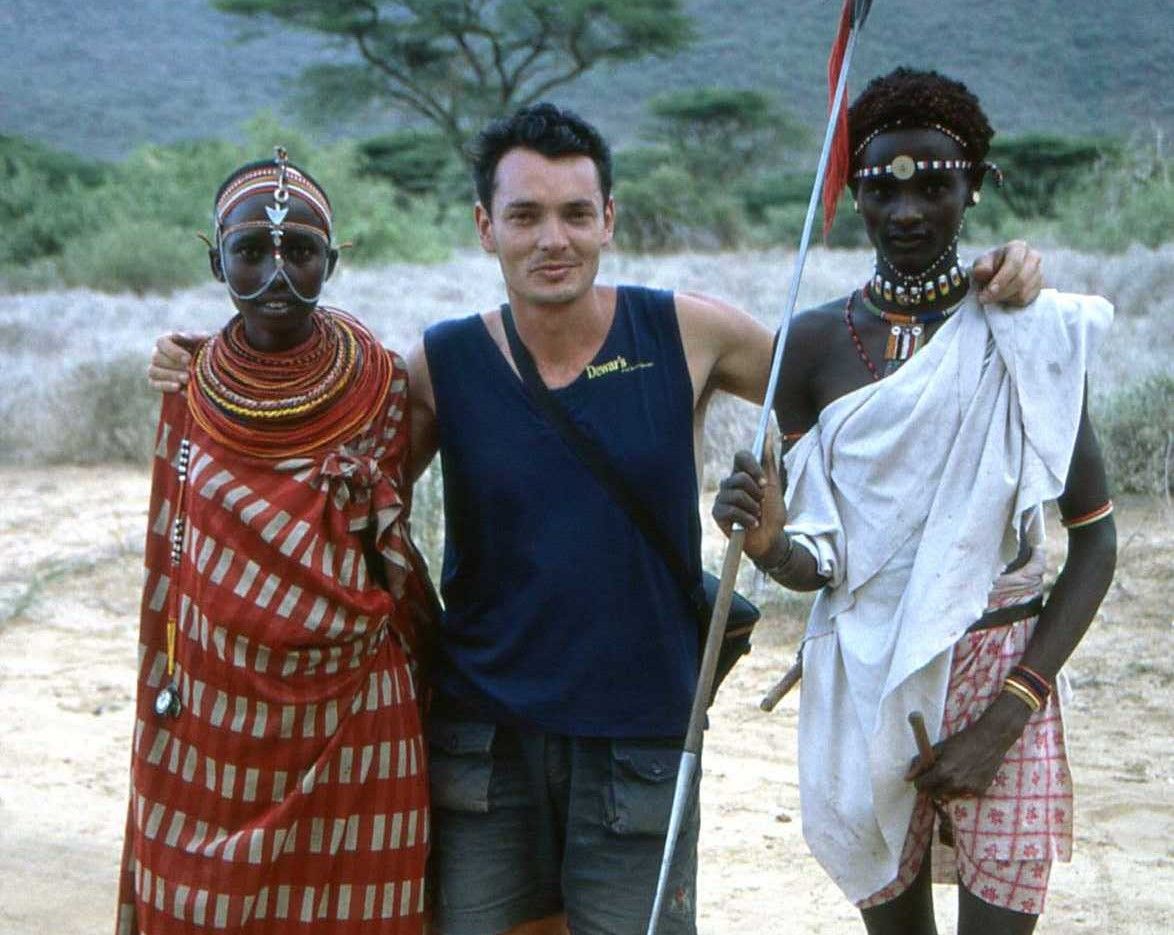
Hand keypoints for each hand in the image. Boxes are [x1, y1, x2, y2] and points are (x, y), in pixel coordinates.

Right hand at [147, 332, 204, 391]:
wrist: (209, 370)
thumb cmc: (205, 351)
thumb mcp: (203, 342)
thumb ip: (193, 337)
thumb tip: (182, 335)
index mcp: (167, 340)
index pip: (161, 342)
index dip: (173, 351)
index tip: (188, 359)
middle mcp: (157, 353)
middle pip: (157, 358)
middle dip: (174, 365)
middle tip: (189, 371)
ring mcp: (155, 368)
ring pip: (154, 371)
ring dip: (170, 375)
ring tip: (186, 379)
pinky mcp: (156, 382)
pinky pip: (154, 384)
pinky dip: (166, 386)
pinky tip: (178, 387)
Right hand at [711, 443, 786, 559]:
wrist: (772, 539)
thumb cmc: (772, 513)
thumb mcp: (774, 486)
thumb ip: (769, 462)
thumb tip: (769, 435)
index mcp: (743, 473)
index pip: (741, 456)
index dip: (752, 465)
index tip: (764, 481)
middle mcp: (730, 483)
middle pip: (740, 476)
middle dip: (756, 493)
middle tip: (761, 504)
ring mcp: (722, 498)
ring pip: (736, 493)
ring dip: (753, 508)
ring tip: (756, 516)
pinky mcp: (717, 513)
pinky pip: (730, 509)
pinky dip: (746, 518)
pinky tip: (751, 524)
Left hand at [905, 697, 1029, 798]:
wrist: (991, 739)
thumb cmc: (962, 741)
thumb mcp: (939, 748)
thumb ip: (921, 763)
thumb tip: (907, 777)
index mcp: (943, 771)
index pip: (922, 786)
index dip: (919, 781)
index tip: (922, 777)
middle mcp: (955, 784)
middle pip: (934, 794)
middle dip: (931, 786)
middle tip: (936, 776)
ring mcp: (969, 789)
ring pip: (948, 796)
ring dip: (946, 788)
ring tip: (953, 773)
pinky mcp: (980, 791)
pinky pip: (963, 794)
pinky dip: (961, 788)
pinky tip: (966, 775)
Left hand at [970, 239, 1042, 306]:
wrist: (996, 275)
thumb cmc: (988, 267)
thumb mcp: (980, 265)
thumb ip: (980, 268)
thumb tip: (984, 272)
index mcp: (1018, 247)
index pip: (1014, 263)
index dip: (1002, 279)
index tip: (989, 291)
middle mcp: (1033, 257)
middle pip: (1021, 280)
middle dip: (1001, 292)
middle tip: (984, 299)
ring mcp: (1039, 273)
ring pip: (1023, 292)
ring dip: (1005, 298)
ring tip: (993, 295)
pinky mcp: (1039, 288)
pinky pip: (1026, 300)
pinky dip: (1012, 302)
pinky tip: (1004, 297)